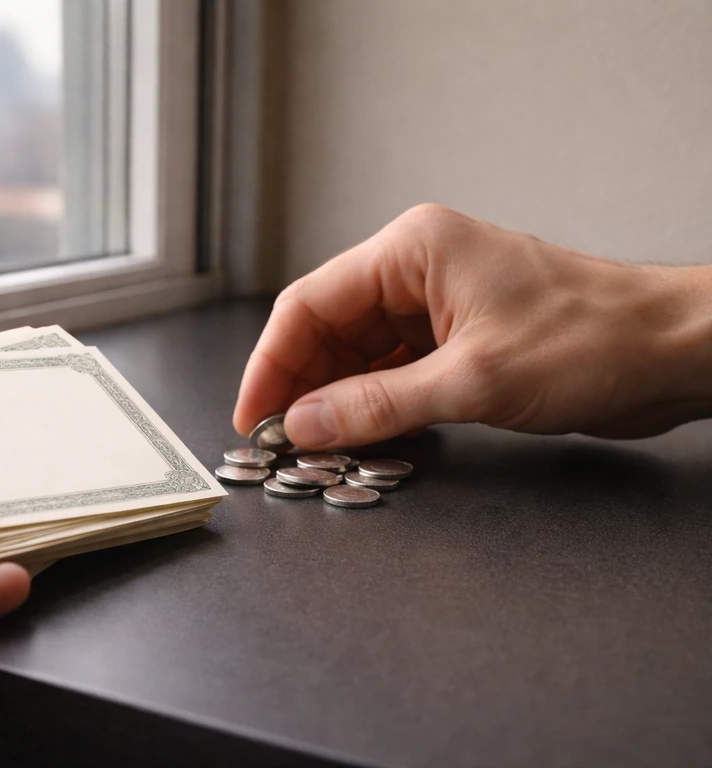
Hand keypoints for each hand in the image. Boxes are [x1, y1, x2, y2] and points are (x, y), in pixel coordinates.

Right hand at [235, 204, 711, 447]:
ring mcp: (436, 303)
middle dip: (301, 384)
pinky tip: (361, 433)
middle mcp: (417, 269)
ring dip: (336, 398)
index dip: (272, 363)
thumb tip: (306, 422)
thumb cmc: (592, 341)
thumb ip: (378, 404)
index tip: (253, 416)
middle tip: (281, 439)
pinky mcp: (456, 338)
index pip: (310, 303)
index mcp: (412, 250)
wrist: (671, 351)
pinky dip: (373, 403)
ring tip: (316, 444)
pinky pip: (392, 370)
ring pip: (357, 352)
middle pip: (328, 328)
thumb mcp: (473, 380)